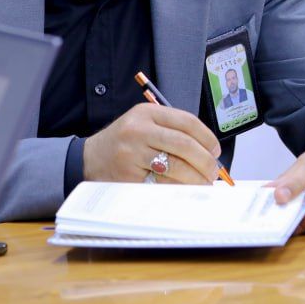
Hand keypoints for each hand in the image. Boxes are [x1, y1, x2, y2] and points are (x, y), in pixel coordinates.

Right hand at [82, 103, 221, 182]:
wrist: (88, 158)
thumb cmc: (124, 142)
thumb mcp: (144, 124)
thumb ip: (173, 130)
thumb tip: (209, 151)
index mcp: (146, 113)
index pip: (187, 122)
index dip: (207, 138)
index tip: (215, 151)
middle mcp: (138, 130)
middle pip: (185, 145)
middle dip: (205, 162)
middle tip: (214, 172)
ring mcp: (131, 154)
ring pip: (176, 168)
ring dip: (196, 179)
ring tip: (203, 183)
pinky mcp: (128, 177)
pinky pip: (162, 185)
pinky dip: (178, 189)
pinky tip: (184, 190)